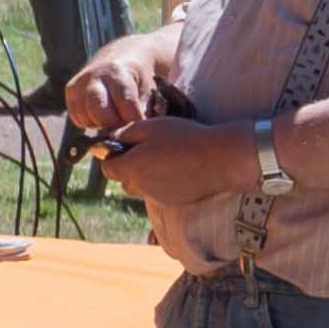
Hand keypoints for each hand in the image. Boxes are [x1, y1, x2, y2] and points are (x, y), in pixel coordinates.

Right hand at [66, 39, 171, 139]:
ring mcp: (79, 81)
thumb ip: (144, 110)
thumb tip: (133, 131)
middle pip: (98, 111)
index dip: (133, 121)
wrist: (124, 55)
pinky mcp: (71, 89)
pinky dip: (89, 121)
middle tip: (125, 128)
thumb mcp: (150, 88)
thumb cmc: (140, 76)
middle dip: (113, 125)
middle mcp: (94, 74)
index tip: (141, 129)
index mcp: (118, 71)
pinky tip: (102, 116)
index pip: (124, 104)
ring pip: (85, 115)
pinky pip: (76, 115)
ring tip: (114, 119)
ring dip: (100, 124)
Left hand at [92, 115, 256, 205]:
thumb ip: (124, 134)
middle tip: (147, 149)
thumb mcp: (149, 127)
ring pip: (142, 187)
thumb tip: (110, 139)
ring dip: (146, 175)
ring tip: (165, 157)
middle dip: (129, 166)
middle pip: (124, 180)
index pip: (107, 168)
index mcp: (131, 168)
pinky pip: (160, 192)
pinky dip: (164, 181)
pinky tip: (179, 167)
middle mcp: (141, 187)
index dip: (113, 155)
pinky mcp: (176, 201)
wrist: (221, 158)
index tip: (125, 144)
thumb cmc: (184, 138)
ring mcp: (159, 196)